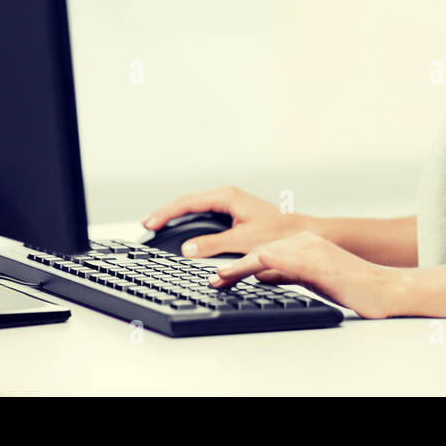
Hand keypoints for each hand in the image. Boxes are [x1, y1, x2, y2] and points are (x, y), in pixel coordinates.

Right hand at [141, 185, 314, 257]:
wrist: (300, 233)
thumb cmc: (277, 233)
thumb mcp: (243, 240)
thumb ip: (213, 245)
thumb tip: (187, 249)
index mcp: (227, 196)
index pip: (188, 202)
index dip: (166, 213)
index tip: (150, 223)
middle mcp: (226, 196)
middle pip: (187, 202)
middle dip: (165, 213)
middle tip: (145, 225)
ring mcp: (229, 204)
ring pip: (194, 207)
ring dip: (175, 216)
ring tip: (156, 226)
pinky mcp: (232, 213)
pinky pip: (203, 214)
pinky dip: (188, 221)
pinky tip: (180, 230)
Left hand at [208, 231, 406, 319]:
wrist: (385, 289)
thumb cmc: (353, 286)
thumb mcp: (312, 279)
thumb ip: (286, 273)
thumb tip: (259, 274)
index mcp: (303, 244)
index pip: (262, 252)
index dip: (238, 265)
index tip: (218, 277)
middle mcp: (305, 242)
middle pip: (260, 251)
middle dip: (233, 265)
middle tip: (212, 280)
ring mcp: (311, 251)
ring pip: (267, 254)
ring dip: (240, 266)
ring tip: (219, 277)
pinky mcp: (318, 264)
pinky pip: (287, 261)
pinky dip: (266, 263)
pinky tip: (254, 266)